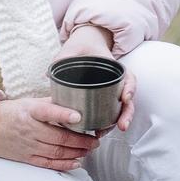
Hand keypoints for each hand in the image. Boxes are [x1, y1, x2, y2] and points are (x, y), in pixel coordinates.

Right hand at [0, 94, 99, 171]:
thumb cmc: (13, 113)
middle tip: (95, 140)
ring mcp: (28, 145)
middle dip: (81, 140)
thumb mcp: (30, 102)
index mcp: (30, 111)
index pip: (48, 112)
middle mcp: (30, 129)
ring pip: (57, 151)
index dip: (64, 114)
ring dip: (76, 152)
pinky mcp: (27, 157)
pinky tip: (76, 162)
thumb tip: (73, 105)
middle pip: (59, 137)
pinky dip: (64, 164)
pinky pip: (48, 163)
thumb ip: (51, 104)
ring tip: (89, 149)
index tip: (79, 116)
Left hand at [55, 22, 136, 136]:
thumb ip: (63, 57)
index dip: (129, 88)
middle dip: (126, 113)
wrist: (82, 48)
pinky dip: (106, 124)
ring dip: (116, 122)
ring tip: (104, 132)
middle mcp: (115, 81)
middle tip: (122, 125)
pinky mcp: (103, 100)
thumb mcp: (72, 49)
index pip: (128, 78)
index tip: (125, 97)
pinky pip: (109, 113)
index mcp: (113, 67)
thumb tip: (49, 74)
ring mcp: (110, 91)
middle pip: (127, 99)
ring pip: (120, 109)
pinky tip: (97, 132)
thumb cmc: (80, 47)